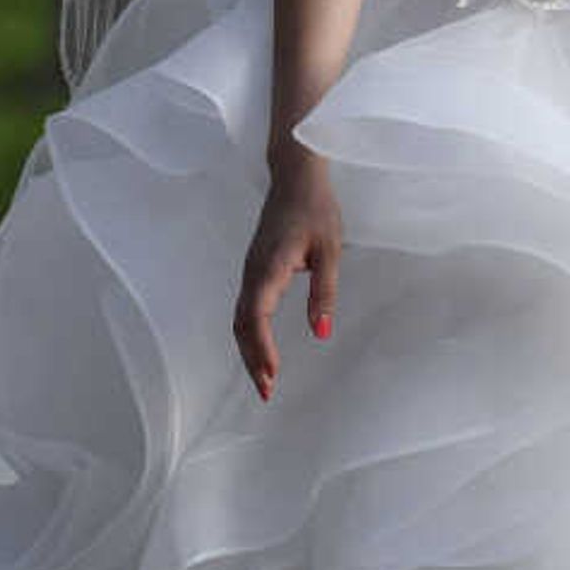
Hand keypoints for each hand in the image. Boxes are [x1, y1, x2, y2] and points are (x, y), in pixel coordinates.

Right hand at [234, 155, 343, 402]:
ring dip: (249, 350)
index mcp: (269, 266)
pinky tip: (261, 350)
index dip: (261, 349)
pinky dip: (249, 334)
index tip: (272, 375)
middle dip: (252, 360)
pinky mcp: (253, 270)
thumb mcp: (331, 250)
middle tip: (267, 392)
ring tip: (265, 379)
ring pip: (239, 319)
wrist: (295, 177)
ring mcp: (249, 271)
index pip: (257, 316)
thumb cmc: (316, 209)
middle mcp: (252, 272)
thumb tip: (321, 332)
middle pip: (241, 325)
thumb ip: (324, 292)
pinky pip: (245, 308)